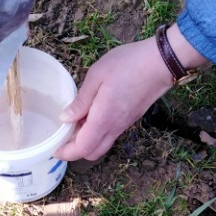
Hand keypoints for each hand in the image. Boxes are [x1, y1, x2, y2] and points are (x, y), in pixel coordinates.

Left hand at [54, 26, 209, 161]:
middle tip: (63, 135)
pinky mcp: (130, 118)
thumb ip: (80, 101)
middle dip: (75, 150)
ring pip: (102, 144)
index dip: (66, 153)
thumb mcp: (97, 76)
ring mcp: (124, 124)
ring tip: (76, 122)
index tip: (54, 148)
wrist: (162, 62)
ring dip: (87, 141)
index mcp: (103, 119)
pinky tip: (91, 115)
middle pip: (92, 152)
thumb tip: (65, 119)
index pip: (82, 149)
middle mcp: (114, 127)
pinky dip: (97, 132)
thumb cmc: (128, 64)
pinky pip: (110, 134)